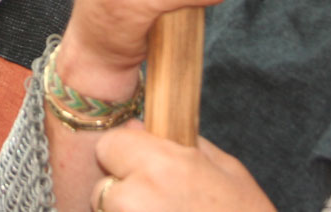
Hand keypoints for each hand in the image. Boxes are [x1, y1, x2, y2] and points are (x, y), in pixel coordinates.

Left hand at [92, 121, 275, 211]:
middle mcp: (137, 197)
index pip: (108, 145)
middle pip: (103, 186)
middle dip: (124, 193)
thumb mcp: (227, 171)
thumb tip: (138, 127)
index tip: (143, 168)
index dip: (125, 155)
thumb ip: (180, 144)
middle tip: (161, 205)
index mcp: (161, 165)